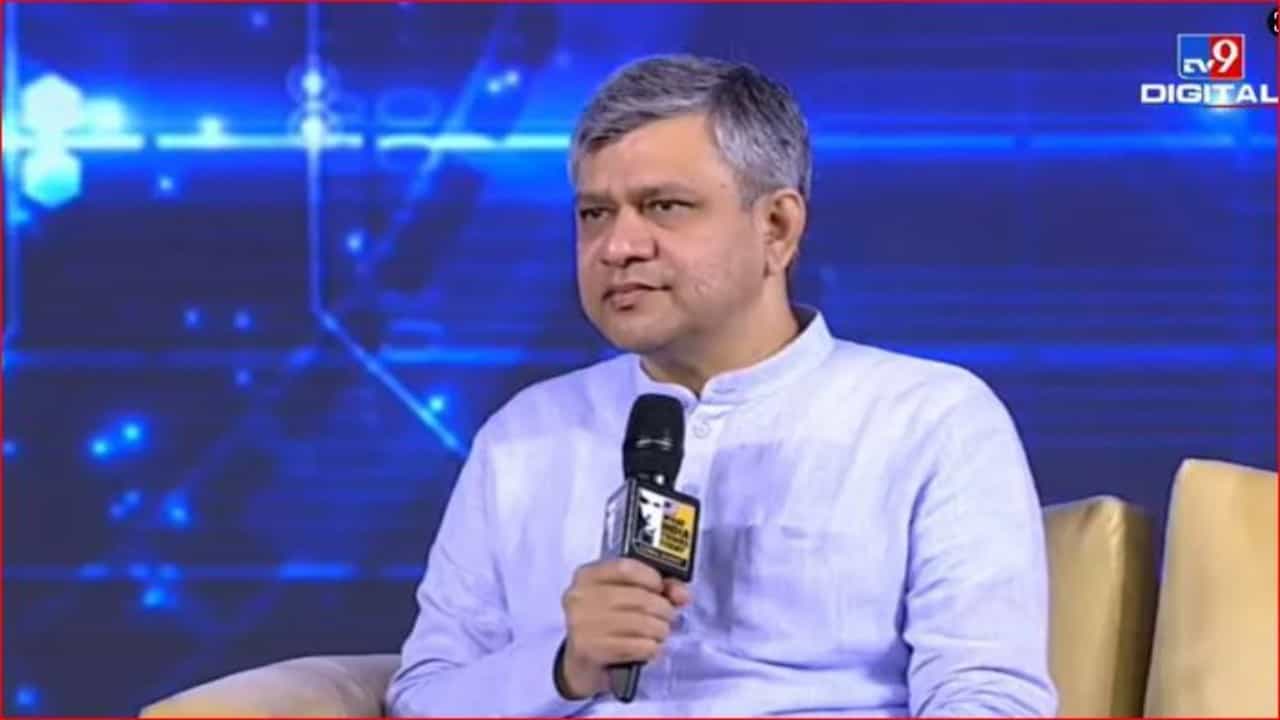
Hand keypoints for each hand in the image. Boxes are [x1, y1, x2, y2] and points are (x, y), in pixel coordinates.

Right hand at [557, 558, 691, 697]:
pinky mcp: (590, 650)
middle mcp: (579, 597)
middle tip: (669, 617)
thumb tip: (683, 594)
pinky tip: (651, 648)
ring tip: (661, 633)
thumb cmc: (607, 623)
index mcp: (586, 576)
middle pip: (638, 597)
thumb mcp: (625, 597)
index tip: (661, 589)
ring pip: (640, 623)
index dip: (651, 577)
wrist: (581, 663)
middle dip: (663, 608)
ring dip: (660, 630)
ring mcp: (582, 624)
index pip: (625, 568)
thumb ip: (657, 589)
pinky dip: (652, 648)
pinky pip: (636, 646)